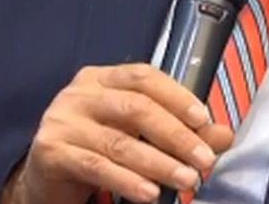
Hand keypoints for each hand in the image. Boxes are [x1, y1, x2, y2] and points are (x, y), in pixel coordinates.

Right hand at [1, 63, 234, 203]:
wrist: (46, 178)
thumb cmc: (96, 148)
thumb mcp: (138, 135)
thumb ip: (179, 131)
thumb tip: (222, 135)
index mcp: (102, 78)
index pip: (144, 77)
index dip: (177, 96)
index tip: (204, 120)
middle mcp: (79, 93)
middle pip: (135, 107)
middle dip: (175, 135)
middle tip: (202, 159)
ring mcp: (62, 120)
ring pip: (119, 142)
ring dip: (158, 164)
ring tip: (185, 181)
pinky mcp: (50, 151)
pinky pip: (96, 166)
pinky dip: (127, 181)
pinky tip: (150, 194)